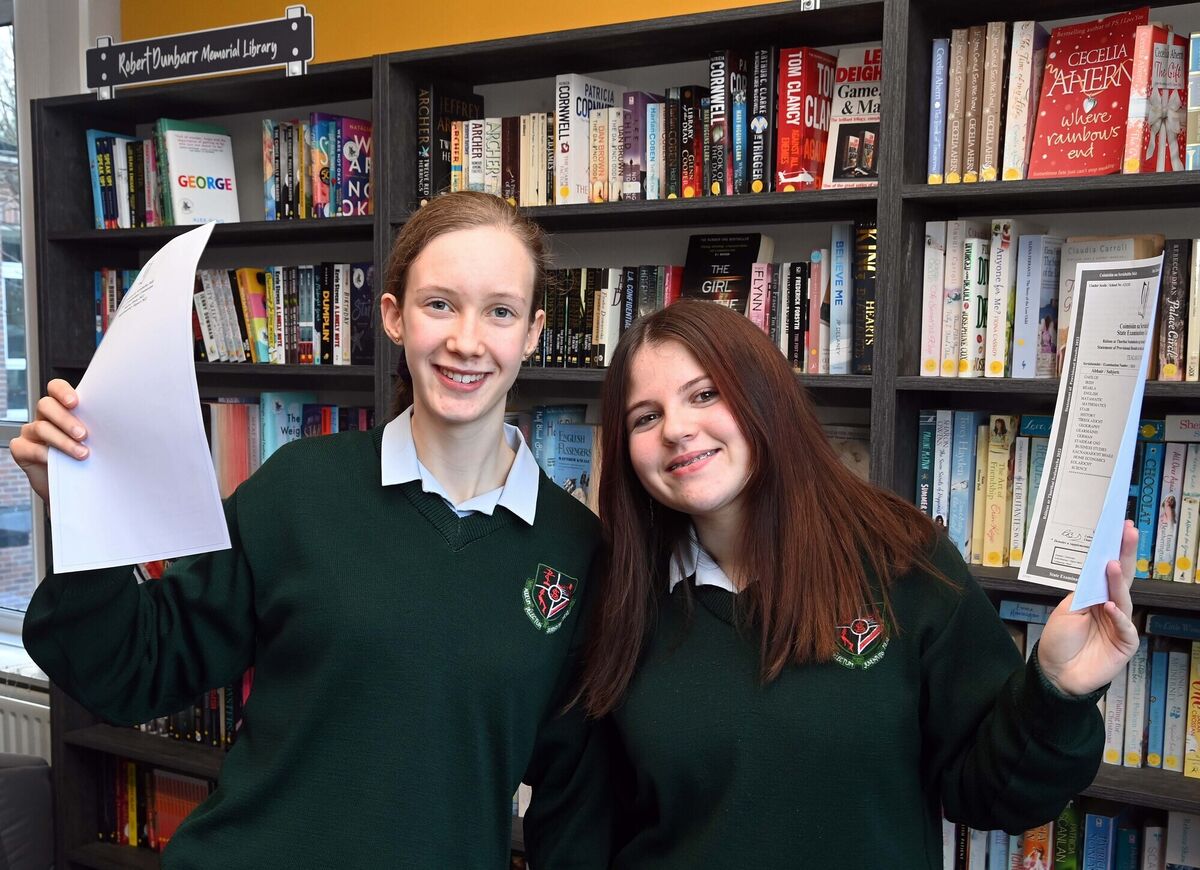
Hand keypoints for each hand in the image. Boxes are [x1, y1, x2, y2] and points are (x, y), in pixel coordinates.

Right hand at [10, 379, 88, 504]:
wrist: (73, 487)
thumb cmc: (87, 459)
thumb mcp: (95, 441)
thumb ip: (98, 428)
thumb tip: (119, 423)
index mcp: (63, 408)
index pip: (56, 388)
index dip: (62, 392)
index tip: (75, 402)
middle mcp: (45, 417)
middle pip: (46, 405)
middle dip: (65, 419)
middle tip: (83, 434)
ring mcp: (31, 432)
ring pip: (41, 427)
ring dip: (63, 441)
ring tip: (82, 454)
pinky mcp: (22, 449)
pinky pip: (29, 447)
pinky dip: (44, 454)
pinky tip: (57, 461)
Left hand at [1036, 520, 1139, 696]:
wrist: (1056, 674)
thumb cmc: (1058, 641)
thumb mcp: (1067, 611)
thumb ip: (1084, 593)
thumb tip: (1097, 571)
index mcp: (1095, 596)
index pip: (1106, 570)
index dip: (1112, 550)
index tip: (1118, 527)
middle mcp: (1110, 607)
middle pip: (1121, 578)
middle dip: (1125, 554)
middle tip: (1128, 531)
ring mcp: (1120, 625)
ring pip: (1124, 599)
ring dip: (1118, 582)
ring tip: (1113, 566)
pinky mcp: (1125, 644)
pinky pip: (1125, 627)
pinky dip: (1118, 616)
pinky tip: (1110, 606)